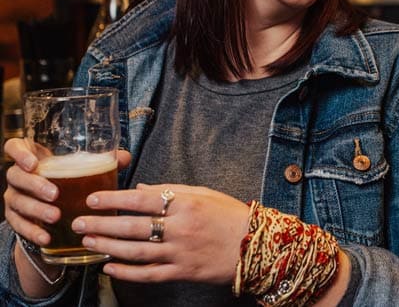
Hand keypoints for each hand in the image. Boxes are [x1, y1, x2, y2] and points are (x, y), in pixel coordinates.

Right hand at [4, 139, 130, 296]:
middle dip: (35, 185)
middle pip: (15, 176)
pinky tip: (46, 237)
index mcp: (32, 156)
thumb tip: (124, 157)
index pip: (14, 147)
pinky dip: (32, 231)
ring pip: (17, 201)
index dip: (19, 153)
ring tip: (56, 216)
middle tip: (55, 194)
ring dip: (36, 210)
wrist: (49, 202)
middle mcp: (18, 175)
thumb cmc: (66, 175)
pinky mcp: (14, 217)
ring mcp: (14, 196)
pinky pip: (18, 225)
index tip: (33, 163)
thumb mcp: (79, 165)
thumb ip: (100, 159)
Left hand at [73, 183, 250, 284]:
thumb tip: (140, 190)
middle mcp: (180, 228)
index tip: (93, 199)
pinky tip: (110, 268)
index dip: (114, 199)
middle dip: (102, 224)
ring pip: (135, 251)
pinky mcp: (182, 272)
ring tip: (88, 241)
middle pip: (132, 226)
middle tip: (78, 222)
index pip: (142, 200)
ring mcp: (180, 252)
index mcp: (186, 204)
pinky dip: (127, 273)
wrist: (255, 244)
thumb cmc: (231, 215)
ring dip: (108, 246)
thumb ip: (171, 190)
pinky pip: (148, 274)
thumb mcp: (204, 193)